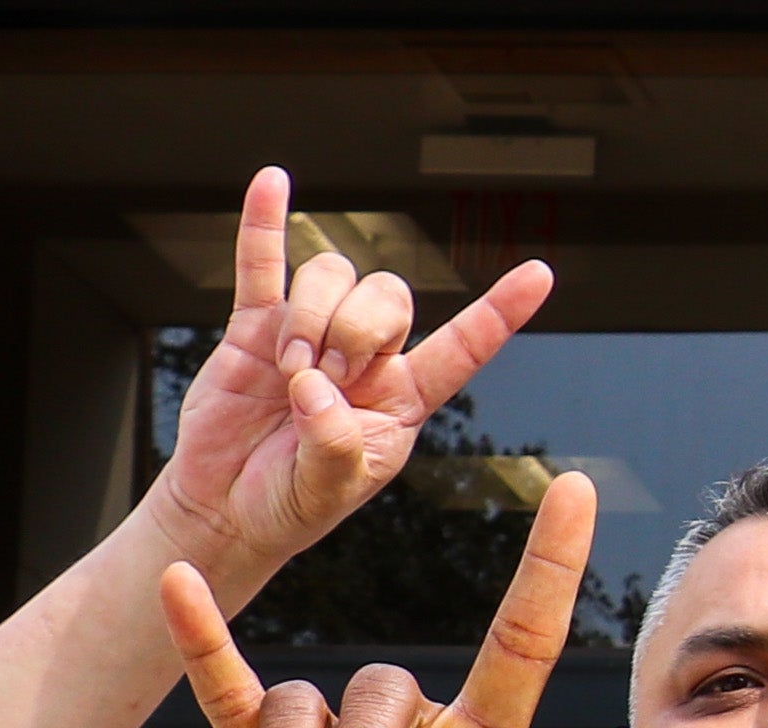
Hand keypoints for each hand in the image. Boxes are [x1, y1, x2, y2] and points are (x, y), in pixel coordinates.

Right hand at [142, 168, 557, 573]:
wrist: (226, 505)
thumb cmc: (290, 503)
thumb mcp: (326, 491)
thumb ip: (333, 444)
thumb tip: (313, 385)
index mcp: (404, 399)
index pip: (463, 348)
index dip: (499, 313)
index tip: (540, 275)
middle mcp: (367, 357)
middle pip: (388, 296)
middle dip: (357, 330)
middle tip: (326, 380)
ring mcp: (312, 334)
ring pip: (331, 276)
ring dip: (310, 317)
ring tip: (289, 372)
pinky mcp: (256, 327)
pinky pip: (264, 264)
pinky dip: (265, 224)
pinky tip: (271, 183)